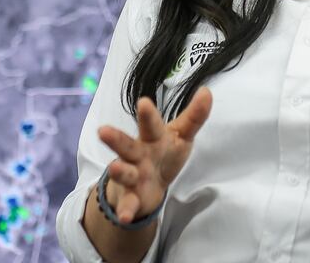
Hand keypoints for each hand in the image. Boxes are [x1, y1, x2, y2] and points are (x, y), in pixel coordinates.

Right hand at [97, 87, 212, 223]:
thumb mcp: (181, 135)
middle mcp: (137, 154)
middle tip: (102, 131)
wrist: (147, 185)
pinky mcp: (131, 197)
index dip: (148, 114)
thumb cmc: (164, 152)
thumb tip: (207, 91)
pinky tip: (125, 217)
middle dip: (115, 139)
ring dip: (119, 171)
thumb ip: (194, 116)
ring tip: (115, 168)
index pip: (150, 124)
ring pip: (123, 172)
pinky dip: (125, 210)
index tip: (144, 102)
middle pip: (126, 145)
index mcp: (151, 137)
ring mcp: (131, 176)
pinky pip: (128, 204)